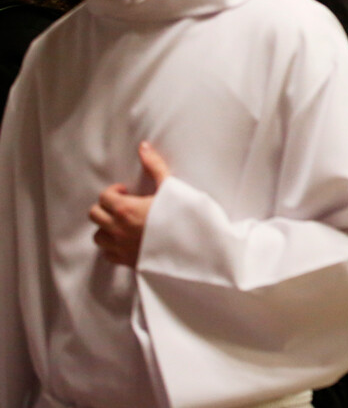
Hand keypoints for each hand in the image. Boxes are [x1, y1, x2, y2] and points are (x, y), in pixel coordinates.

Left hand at [87, 142, 170, 266]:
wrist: (192, 247)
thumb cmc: (181, 216)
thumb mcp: (170, 187)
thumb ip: (154, 166)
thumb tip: (143, 146)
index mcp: (125, 209)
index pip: (103, 197)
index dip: (114, 192)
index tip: (127, 192)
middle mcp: (117, 229)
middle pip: (95, 215)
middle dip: (106, 207)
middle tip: (123, 205)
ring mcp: (120, 247)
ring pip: (98, 236)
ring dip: (107, 227)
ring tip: (123, 222)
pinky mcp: (126, 261)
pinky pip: (108, 254)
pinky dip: (112, 246)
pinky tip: (127, 240)